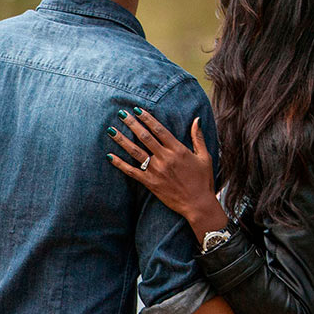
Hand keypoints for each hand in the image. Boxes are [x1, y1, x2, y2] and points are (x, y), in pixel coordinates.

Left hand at [106, 109, 225, 235]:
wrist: (198, 204)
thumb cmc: (203, 180)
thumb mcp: (204, 157)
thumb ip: (198, 137)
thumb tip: (196, 119)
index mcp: (178, 150)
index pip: (159, 129)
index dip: (147, 118)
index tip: (137, 109)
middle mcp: (165, 158)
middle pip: (144, 137)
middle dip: (132, 124)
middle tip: (121, 113)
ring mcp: (156, 171)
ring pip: (135, 151)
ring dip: (122, 140)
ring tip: (111, 130)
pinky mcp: (150, 183)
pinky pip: (131, 171)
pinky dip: (119, 163)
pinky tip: (109, 156)